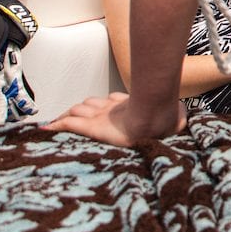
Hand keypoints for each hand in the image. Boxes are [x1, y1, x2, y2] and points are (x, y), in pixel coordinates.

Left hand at [48, 91, 184, 145]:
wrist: (154, 119)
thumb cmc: (165, 118)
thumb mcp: (176, 118)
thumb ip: (177, 118)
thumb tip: (186, 119)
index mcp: (128, 106)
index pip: (109, 102)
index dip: (103, 104)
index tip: (97, 107)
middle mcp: (112, 109)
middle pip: (91, 104)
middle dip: (82, 108)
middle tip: (72, 113)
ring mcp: (100, 116)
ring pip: (78, 110)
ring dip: (69, 115)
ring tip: (59, 121)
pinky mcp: (91, 126)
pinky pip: (69, 124)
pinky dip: (56, 126)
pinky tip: (45, 129)